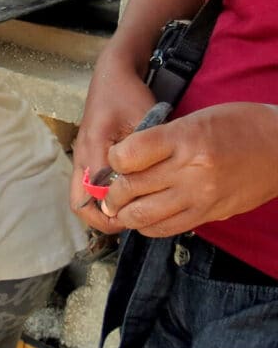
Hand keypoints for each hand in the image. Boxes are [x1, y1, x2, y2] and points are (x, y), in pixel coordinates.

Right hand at [70, 61, 157, 233]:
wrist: (111, 76)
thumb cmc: (129, 95)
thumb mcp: (144, 119)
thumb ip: (145, 151)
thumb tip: (154, 183)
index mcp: (94, 149)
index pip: (97, 194)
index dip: (117, 210)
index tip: (141, 213)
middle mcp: (81, 157)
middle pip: (79, 204)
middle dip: (102, 220)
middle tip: (131, 221)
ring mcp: (80, 158)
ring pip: (80, 199)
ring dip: (101, 211)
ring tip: (130, 212)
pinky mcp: (86, 157)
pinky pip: (86, 189)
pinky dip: (101, 200)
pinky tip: (126, 197)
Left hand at [96, 103, 277, 234]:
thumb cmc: (237, 125)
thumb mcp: (194, 119)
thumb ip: (160, 140)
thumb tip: (126, 162)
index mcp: (184, 139)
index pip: (127, 156)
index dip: (114, 160)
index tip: (116, 160)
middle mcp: (190, 170)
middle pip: (130, 189)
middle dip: (112, 193)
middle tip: (109, 191)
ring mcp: (200, 196)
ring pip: (143, 216)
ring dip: (125, 213)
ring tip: (121, 207)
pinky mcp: (208, 214)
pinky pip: (166, 228)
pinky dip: (147, 226)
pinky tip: (145, 217)